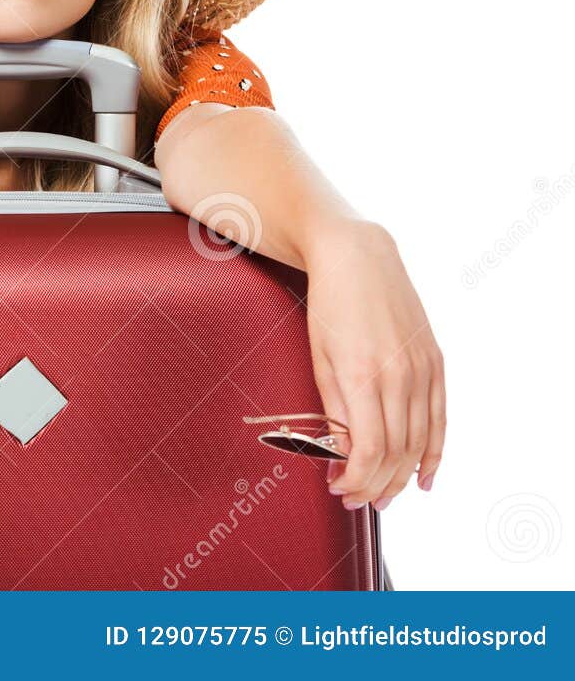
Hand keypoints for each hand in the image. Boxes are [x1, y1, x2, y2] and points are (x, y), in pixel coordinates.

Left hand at [303, 220, 444, 509]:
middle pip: (396, 452)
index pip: (369, 450)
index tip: (339, 491)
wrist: (359, 257)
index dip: (357, 479)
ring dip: (402, 476)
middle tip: (357, 502)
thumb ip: (335, 405)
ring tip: (384, 496)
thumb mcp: (319, 356)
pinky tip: (424, 477)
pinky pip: (441, 418)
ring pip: (420, 441)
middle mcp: (400, 376)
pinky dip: (434, 453)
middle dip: (377, 485)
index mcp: (364, 376)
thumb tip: (344, 451)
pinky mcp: (436, 362)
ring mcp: (423, 370)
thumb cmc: (328, 306)